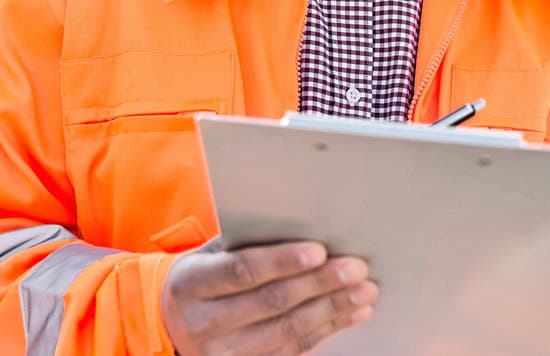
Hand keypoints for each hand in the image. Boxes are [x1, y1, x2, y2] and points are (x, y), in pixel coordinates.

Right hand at [161, 241, 377, 354]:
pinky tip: (349, 315)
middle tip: (356, 268)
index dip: (281, 261)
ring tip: (364, 292)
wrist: (170, 323)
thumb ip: (244, 241)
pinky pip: (293, 351)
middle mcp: (206, 323)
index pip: (241, 271)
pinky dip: (326, 330)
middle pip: (271, 303)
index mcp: (193, 283)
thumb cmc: (202, 274)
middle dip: (319, 284)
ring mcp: (225, 354)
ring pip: (287, 332)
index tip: (318, 250)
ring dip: (332, 310)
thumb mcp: (209, 252)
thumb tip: (301, 223)